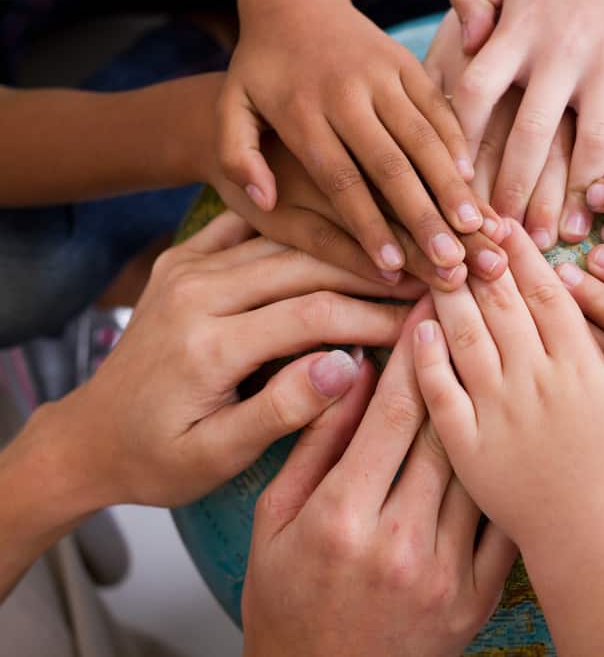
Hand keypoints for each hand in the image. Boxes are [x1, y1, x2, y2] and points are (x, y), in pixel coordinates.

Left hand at [62, 212, 421, 507]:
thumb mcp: (216, 456)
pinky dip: (300, 228)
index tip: (425, 323)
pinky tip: (342, 231)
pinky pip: (253, 228)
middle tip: (429, 279)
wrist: (91, 436)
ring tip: (401, 257)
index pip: (313, 316)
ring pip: (287, 242)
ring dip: (347, 248)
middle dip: (374, 274)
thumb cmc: (158, 459)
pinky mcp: (185, 258)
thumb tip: (348, 368)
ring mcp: (187, 267)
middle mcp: (195, 292)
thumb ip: (281, 412)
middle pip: (306, 267)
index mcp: (206, 345)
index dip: (377, 318)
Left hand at [219, 0, 485, 276]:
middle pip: (390, 166)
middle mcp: (346, 95)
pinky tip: (470, 180)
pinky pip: (437, 108)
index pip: (341, 180)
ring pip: (422, 138)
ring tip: (472, 226)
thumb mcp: (231, 105)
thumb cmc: (262, 67)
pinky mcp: (406, 64)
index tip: (390, 266)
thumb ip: (238, 155)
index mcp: (302, 114)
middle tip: (448, 260)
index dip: (367, 225)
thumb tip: (265, 201)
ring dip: (450, 184)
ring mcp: (381, 77)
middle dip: (421, 216)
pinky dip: (456, 143)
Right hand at [243, 300, 515, 656]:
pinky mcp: (476, 595)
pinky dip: (516, 473)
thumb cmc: (288, 604)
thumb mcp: (274, 522)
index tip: (429, 307)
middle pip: (444, 429)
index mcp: (342, 515)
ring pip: (481, 467)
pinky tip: (529, 432)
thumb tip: (344, 374)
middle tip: (479, 311)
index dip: (414, 351)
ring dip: (498, 407)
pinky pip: (504, 521)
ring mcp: (445, 570)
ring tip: (512, 356)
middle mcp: (399, 539)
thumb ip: (312, 446)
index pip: (389, 411)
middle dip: (462, 361)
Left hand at [413, 223, 603, 655]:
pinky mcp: (468, 445)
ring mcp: (497, 412)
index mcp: (580, 368)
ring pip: (466, 337)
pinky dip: (425, 358)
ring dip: (450, 295)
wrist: (599, 545)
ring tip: (436, 261)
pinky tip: (417, 328)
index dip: (524, 256)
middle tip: (462, 225)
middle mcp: (534, 381)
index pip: (547, 295)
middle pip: (501, 305)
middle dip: (481, 259)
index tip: (506, 225)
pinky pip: (439, 393)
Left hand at [425, 11, 575, 249]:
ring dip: (574, 195)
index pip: (476, 93)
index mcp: (518, 29)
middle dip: (515, 190)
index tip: (456, 185)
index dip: (463, 143)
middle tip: (505, 236)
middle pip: (531, 135)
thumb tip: (466, 42)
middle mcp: (561, 50)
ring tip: (561, 235)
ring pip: (590, 142)